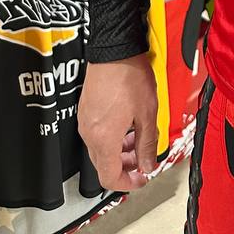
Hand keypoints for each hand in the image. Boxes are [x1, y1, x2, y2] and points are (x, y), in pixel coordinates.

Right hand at [78, 56, 158, 191]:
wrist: (114, 49)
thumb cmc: (130, 76)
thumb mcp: (147, 113)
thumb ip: (147, 144)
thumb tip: (149, 166)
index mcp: (103, 139)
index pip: (109, 177)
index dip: (127, 184)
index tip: (141, 179)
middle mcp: (89, 133)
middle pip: (103, 165)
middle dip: (125, 167)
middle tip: (143, 161)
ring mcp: (85, 121)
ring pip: (100, 149)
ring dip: (119, 152)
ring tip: (138, 141)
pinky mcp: (85, 110)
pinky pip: (96, 134)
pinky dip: (111, 138)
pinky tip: (127, 126)